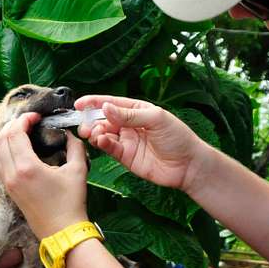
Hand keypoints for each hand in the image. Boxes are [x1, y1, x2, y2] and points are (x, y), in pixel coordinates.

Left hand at [0, 112, 89, 238]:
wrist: (62, 232)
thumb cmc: (72, 202)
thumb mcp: (78, 170)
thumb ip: (74, 146)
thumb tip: (69, 133)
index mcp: (27, 167)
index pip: (15, 133)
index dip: (24, 119)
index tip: (36, 117)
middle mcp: (12, 174)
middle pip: (1, 139)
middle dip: (13, 125)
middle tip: (28, 122)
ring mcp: (8, 183)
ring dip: (5, 138)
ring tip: (22, 133)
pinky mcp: (8, 190)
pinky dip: (3, 151)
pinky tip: (18, 150)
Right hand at [75, 95, 207, 191]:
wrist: (188, 165)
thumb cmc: (178, 137)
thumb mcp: (155, 118)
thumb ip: (129, 115)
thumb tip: (106, 108)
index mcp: (137, 110)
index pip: (112, 103)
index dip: (95, 102)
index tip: (79, 104)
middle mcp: (129, 124)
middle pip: (103, 119)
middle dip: (91, 120)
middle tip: (84, 124)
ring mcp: (127, 141)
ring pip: (103, 133)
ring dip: (95, 132)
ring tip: (93, 133)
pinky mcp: (125, 156)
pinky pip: (109, 148)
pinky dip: (102, 144)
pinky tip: (101, 141)